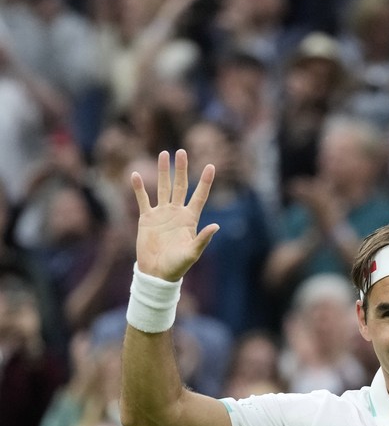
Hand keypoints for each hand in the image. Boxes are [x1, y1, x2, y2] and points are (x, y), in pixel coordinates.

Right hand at [131, 150, 217, 281]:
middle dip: (181, 169)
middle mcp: (176, 212)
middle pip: (180, 186)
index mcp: (190, 219)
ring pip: (162, 187)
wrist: (156, 273)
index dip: (206, 182)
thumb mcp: (192, 253)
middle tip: (181, 151)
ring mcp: (161, 213)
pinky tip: (135, 175)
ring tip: (163, 154)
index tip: (211, 166)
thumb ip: (203, 239)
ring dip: (162, 172)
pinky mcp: (146, 218)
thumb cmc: (177, 266)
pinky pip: (143, 199)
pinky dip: (139, 188)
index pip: (200, 196)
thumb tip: (216, 226)